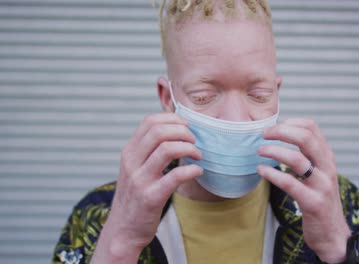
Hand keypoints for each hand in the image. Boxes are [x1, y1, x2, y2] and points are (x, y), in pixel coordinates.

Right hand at [91, 113, 202, 262]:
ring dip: (189, 148)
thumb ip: (149, 151)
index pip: (150, 121)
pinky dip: (192, 170)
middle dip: (183, 132)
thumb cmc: (135, 198)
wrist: (123, 230)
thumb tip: (176, 132)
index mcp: (129, 152)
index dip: (172, 119)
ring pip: (167, 149)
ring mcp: (140, 179)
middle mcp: (132, 162)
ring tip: (197, 156)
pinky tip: (197, 171)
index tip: (186, 126)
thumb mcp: (135, 169)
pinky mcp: (151, 197)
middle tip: (194, 142)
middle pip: (159, 131)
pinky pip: (175, 176)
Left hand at [257, 118, 350, 263]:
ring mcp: (322, 185)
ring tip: (259, 151)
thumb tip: (280, 139)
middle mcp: (327, 168)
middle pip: (306, 138)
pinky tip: (261, 170)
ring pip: (297, 159)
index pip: (312, 128)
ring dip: (274, 151)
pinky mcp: (313, 202)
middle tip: (264, 134)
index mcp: (327, 157)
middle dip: (281, 132)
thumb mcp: (317, 174)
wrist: (332, 234)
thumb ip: (305, 158)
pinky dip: (272, 173)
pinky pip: (290, 183)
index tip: (274, 126)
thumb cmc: (319, 201)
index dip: (291, 122)